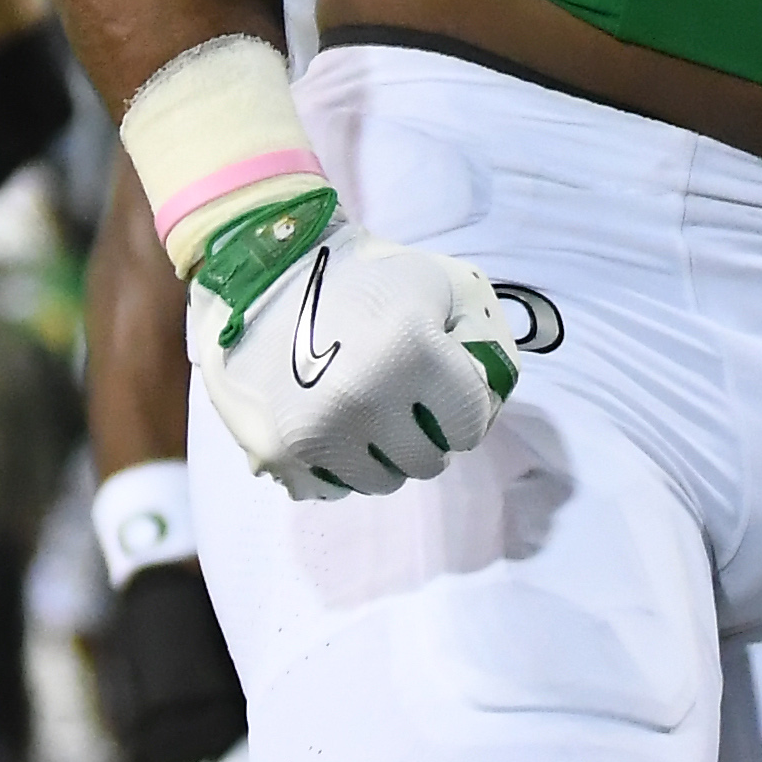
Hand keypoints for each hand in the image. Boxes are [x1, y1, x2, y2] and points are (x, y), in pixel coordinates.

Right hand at [185, 199, 517, 501]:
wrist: (267, 274)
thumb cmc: (365, 278)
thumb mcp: (438, 283)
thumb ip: (479, 337)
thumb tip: (495, 395)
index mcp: (410, 353)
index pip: (469, 425)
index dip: (466, 410)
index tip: (451, 397)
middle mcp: (364, 400)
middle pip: (426, 461)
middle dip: (429, 436)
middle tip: (412, 408)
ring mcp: (317, 432)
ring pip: (381, 482)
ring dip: (387, 456)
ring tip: (375, 417)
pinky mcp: (279, 452)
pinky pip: (332, 487)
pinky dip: (341, 466)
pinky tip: (337, 428)